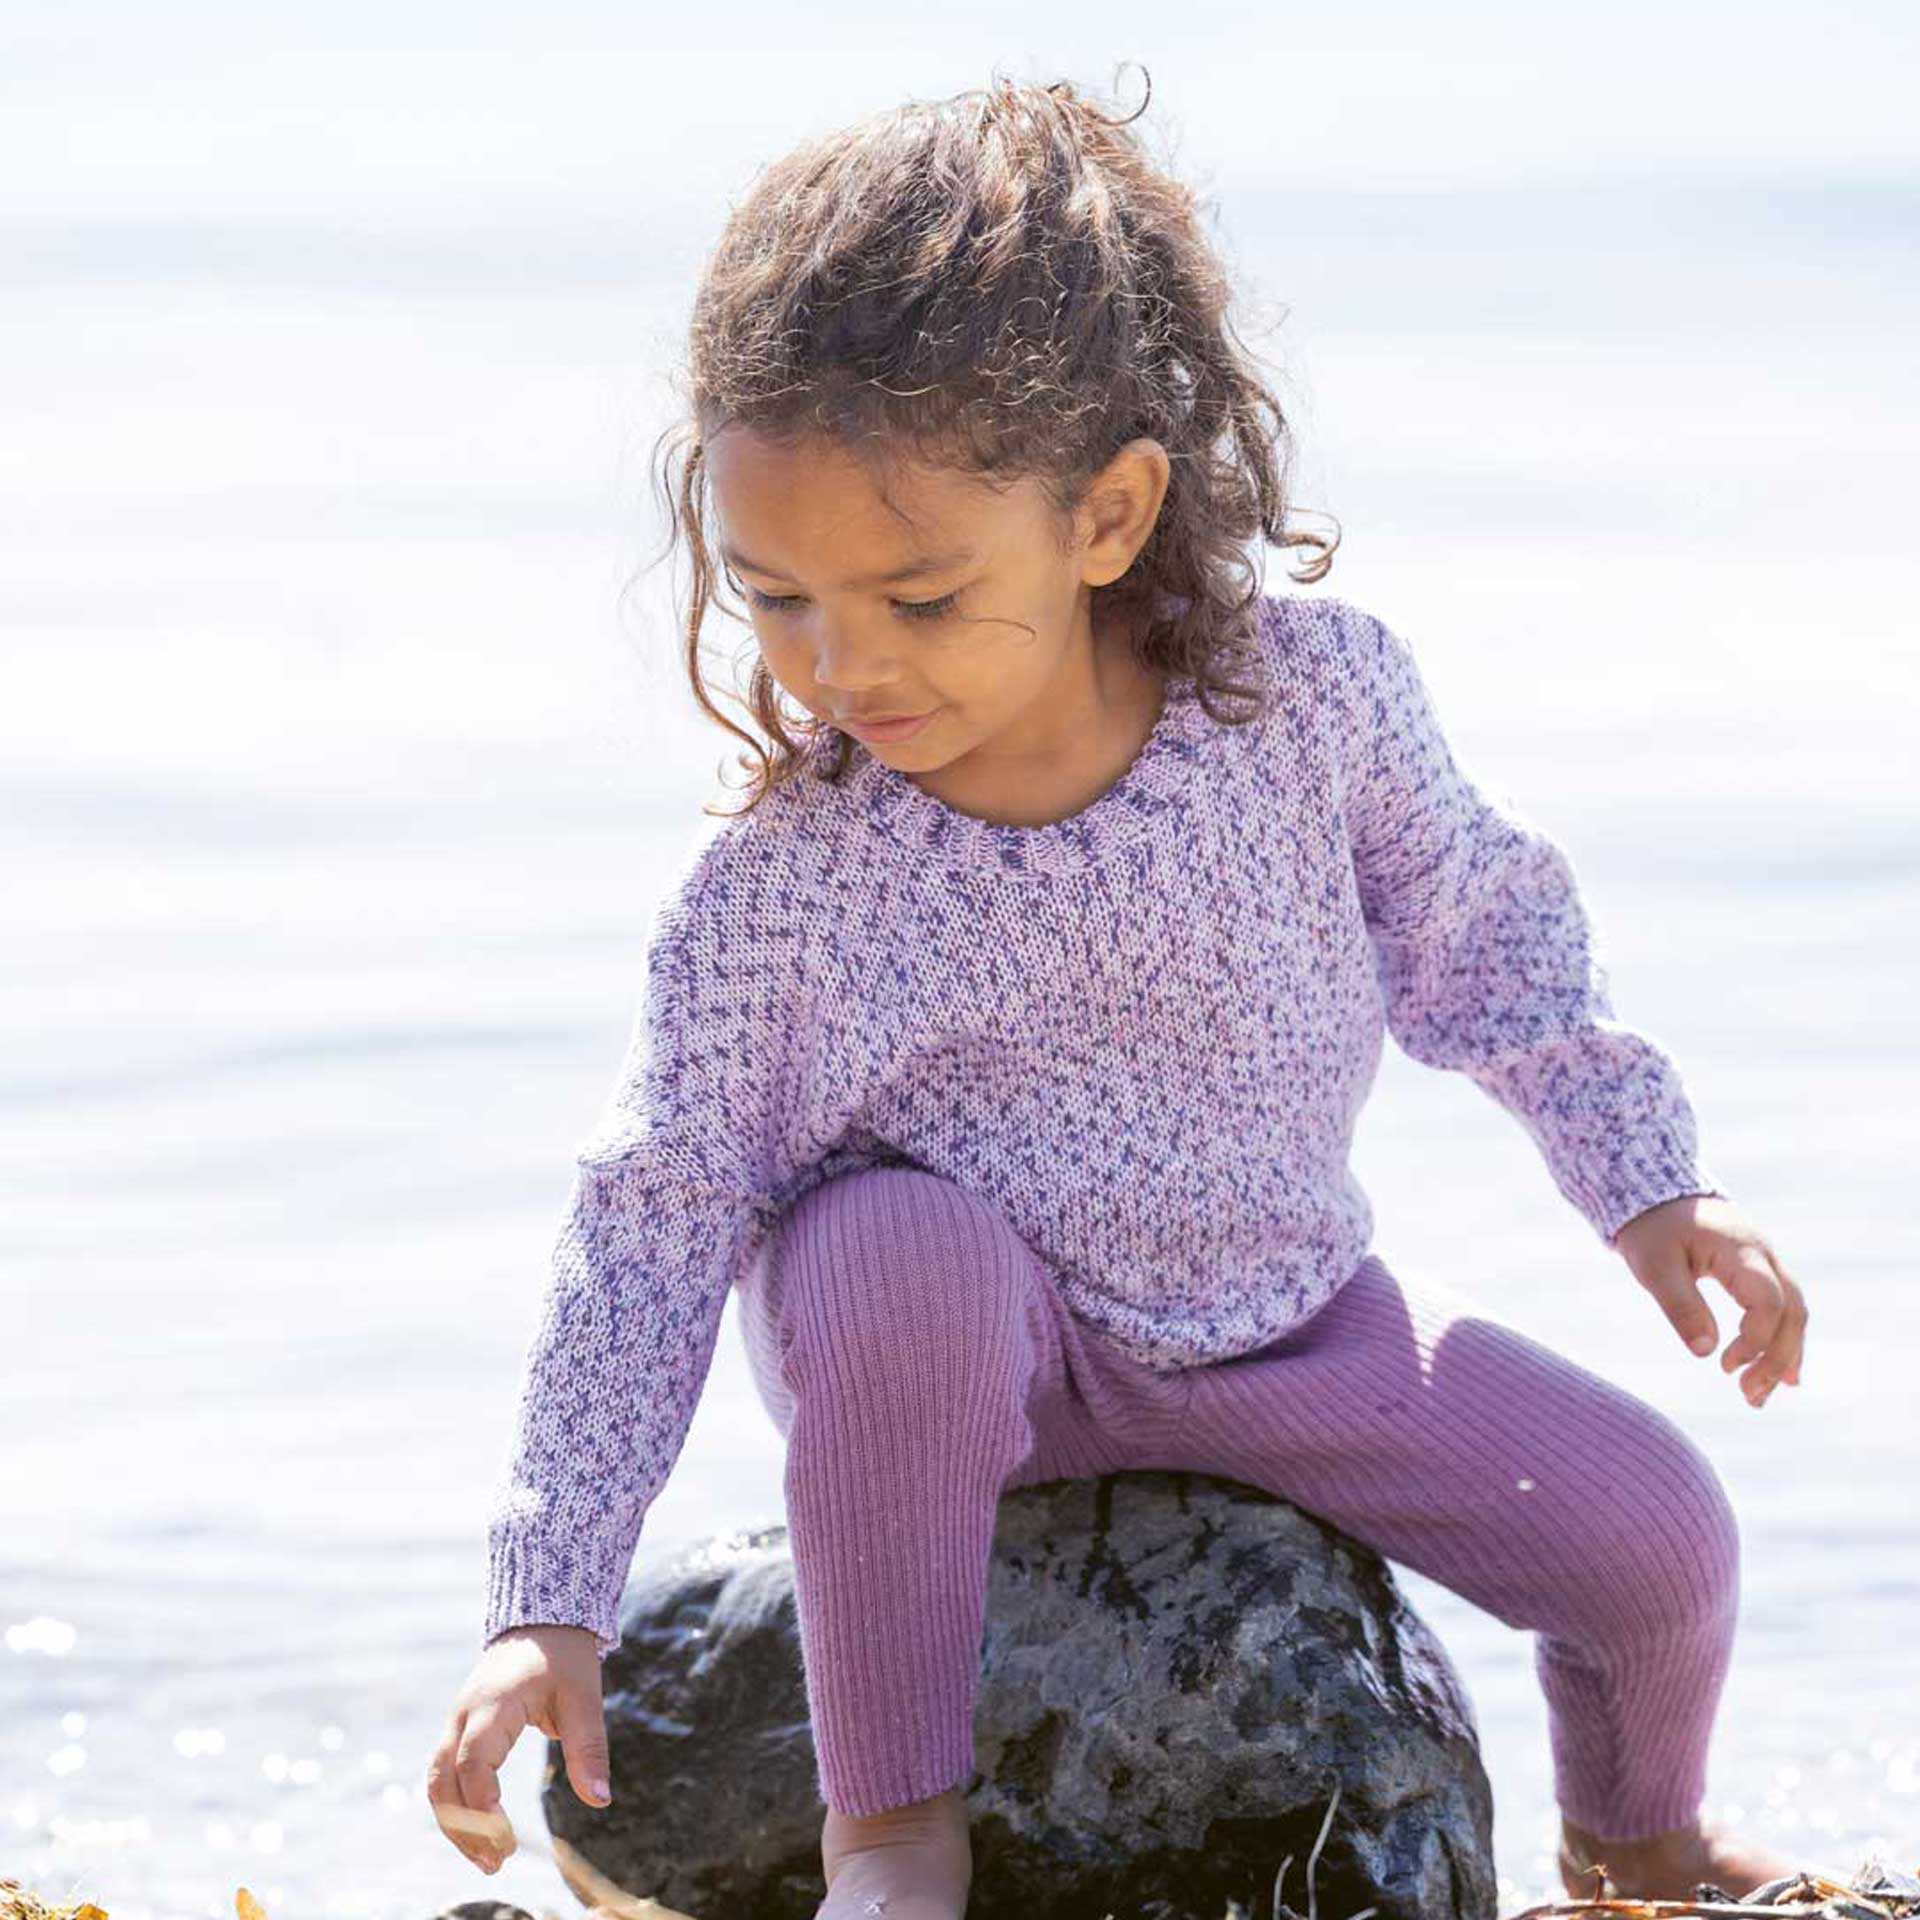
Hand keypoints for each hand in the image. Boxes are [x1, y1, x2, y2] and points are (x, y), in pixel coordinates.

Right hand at [426, 1624, 612, 1874]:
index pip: (474, 1760)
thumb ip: (589, 1747)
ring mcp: (457, 1722)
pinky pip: (445, 1775)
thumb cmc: (564, 1658)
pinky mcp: (460, 1730)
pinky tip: (481, 1833)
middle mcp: (465, 1714)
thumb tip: (600, 1800)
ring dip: (456, 1823)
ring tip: (488, 1859)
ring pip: (437, 1782)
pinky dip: (457, 1807)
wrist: (541, 1621)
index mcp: (494, 1703)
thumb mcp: (584, 1697)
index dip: (483, 1804)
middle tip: (497, 1862)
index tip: (506, 1840)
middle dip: (464, 1826)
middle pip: (443, 1780)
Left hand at [1610, 1194, 1807, 1406]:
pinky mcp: (1760, 1271)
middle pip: (1793, 1312)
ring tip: (1759, 1395)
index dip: (1755, 1340)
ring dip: (1783, 1356)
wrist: (1655, 1196)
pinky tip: (1778, 1375)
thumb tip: (1705, 1351)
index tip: (1724, 1366)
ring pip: (1794, 1313)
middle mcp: (1765, 1255)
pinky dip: (1782, 1341)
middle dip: (1777, 1359)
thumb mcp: (1654, 1266)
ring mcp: (1767, 1262)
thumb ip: (1680, 1305)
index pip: (1768, 1303)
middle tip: (1750, 1396)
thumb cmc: (1652, 1230)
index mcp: (1741, 1250)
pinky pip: (1784, 1309)